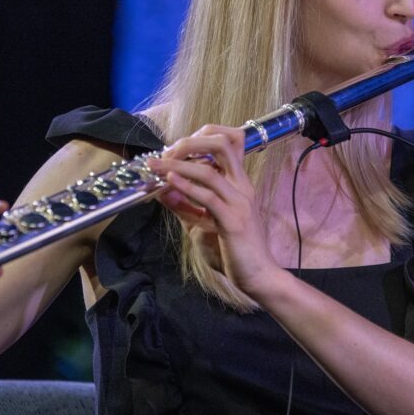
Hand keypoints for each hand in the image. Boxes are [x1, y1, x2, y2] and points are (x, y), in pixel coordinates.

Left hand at [146, 125, 277, 295]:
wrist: (258, 277)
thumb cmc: (233, 251)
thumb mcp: (201, 224)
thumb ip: (184, 206)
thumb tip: (162, 190)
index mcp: (238, 183)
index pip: (228, 141)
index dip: (200, 137)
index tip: (175, 149)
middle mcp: (241, 186)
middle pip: (221, 143)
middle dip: (189, 142)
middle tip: (165, 153)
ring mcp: (239, 202)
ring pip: (208, 170)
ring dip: (177, 164)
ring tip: (155, 166)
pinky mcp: (233, 220)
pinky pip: (208, 197)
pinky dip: (186, 186)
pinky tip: (169, 182)